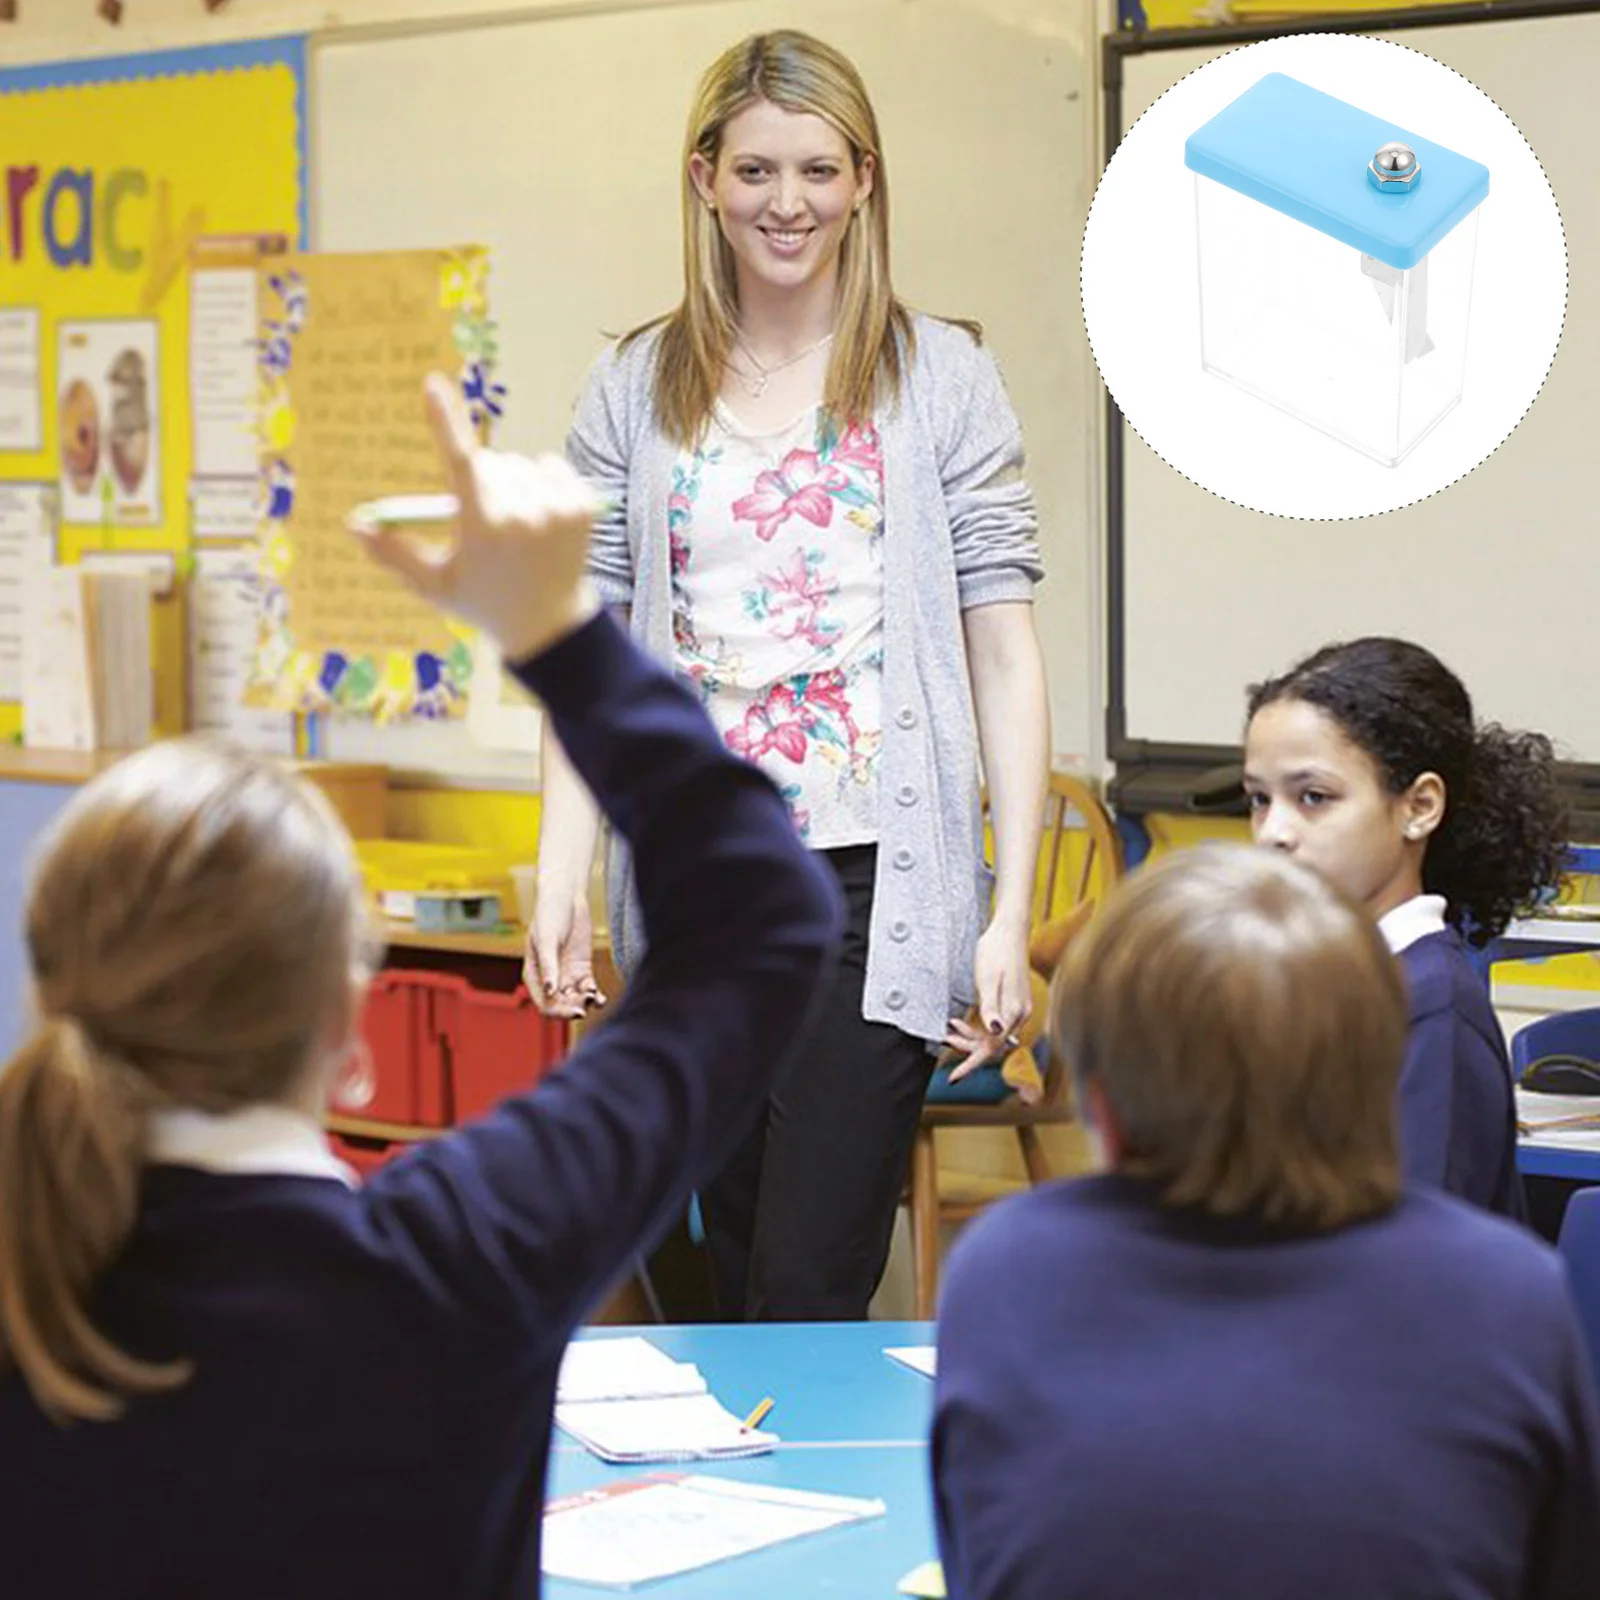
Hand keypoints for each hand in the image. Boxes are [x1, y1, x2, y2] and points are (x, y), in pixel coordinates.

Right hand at [348, 374, 599, 660]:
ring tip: (516, 526)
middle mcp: (522, 516)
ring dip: (511, 483)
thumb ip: (393, 553)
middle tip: (487, 524)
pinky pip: (550, 465)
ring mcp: (557, 510)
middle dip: (480, 481)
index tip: (432, 383)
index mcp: (483, 529)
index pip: (459, 463)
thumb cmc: (482, 602)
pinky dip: (542, 481)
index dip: (444, 421)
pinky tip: (541, 516)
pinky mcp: (583, 505)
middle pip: (488, 463)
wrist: (550, 624)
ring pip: (519, 463)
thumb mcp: (434, 584)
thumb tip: (353, 523)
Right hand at [525, 883, 605, 1018]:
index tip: (576, 1011)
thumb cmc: (549, 914)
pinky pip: (588, 988)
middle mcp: (549, 979)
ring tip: (596, 998)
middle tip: (587, 1003)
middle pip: (561, 1005)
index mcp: (534, 975)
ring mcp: (566, 975)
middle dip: (574, 1008)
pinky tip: (601, 998)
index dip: (559, 1012)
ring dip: (585, 1003)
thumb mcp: (546, 939)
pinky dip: (595, 995)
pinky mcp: (582, 969)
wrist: (566, 896)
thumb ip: (548, 965)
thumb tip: (550, 991)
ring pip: (576, 999)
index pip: (544, 1004)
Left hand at [943, 915, 1031, 1083]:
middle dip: (967, 1047)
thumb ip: (991, 1007)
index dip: (971, 1063)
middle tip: (945, 1039)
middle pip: (992, 1045)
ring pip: (992, 1036)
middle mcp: (1020, 1015)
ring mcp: (1018, 1010)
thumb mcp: (988, 978)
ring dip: (970, 1036)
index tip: (953, 1077)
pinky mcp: (1013, 1003)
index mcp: (1014, 1012)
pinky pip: (995, 1024)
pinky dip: (977, 1026)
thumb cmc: (996, 951)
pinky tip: (961, 1021)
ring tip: (950, 1027)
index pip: (991, 1048)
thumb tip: (995, 1032)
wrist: (1009, 930)